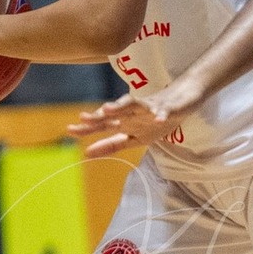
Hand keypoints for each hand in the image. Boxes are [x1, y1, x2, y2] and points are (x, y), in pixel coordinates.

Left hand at [67, 86, 197, 157]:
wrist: (182, 100)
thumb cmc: (155, 119)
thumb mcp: (134, 138)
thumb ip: (112, 144)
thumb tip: (86, 153)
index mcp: (126, 121)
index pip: (104, 125)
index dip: (88, 128)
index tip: (70, 131)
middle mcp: (133, 112)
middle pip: (113, 113)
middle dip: (98, 116)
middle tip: (83, 118)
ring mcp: (149, 109)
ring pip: (133, 105)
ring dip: (120, 107)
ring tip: (108, 109)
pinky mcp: (167, 108)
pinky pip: (163, 111)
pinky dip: (160, 114)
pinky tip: (158, 118)